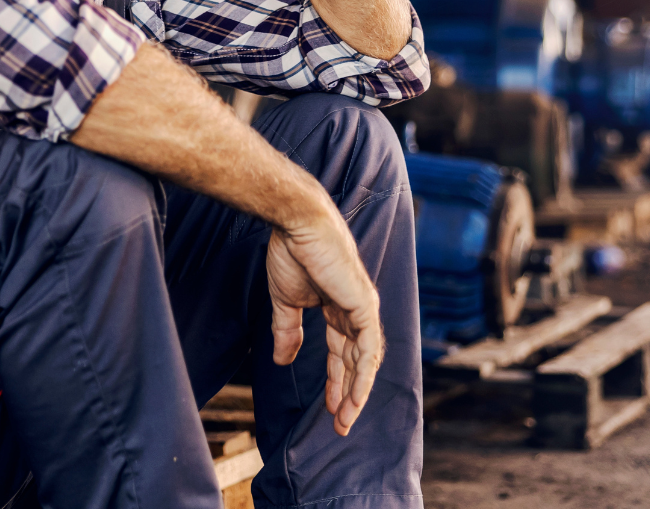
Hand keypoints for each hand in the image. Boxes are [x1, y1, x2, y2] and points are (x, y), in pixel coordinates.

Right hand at [264, 210, 385, 436]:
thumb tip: (282, 360)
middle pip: (355, 361)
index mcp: (337, 307)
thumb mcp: (286, 301)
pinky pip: (368, 348)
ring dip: (356, 391)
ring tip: (345, 419)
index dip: (337, 381)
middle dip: (348, 393)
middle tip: (340, 424)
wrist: (296, 225)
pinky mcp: (364, 305)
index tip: (330, 409)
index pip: (342, 352)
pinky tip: (354, 395)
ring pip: (365, 359)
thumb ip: (288, 331)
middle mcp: (354, 310)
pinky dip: (363, 374)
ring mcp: (362, 308)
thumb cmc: (292, 253)